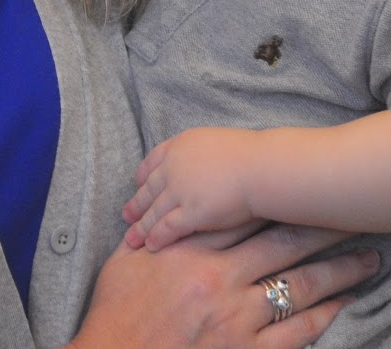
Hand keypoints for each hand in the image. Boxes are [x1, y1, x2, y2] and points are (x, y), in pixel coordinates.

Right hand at [71, 222, 377, 348]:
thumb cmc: (116, 312)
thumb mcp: (128, 261)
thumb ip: (161, 234)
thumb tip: (177, 209)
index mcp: (192, 251)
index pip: (249, 216)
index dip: (284, 199)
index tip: (311, 185)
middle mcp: (219, 279)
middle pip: (284, 244)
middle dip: (323, 227)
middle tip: (357, 212)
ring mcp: (235, 318)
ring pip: (299, 287)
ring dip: (338, 271)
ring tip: (368, 258)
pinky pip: (295, 333)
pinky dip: (324, 317)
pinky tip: (346, 305)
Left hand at [123, 127, 263, 249]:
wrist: (263, 168)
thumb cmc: (252, 156)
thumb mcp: (217, 143)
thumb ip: (201, 155)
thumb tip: (203, 163)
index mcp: (180, 145)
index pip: (152, 161)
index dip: (143, 177)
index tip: (138, 185)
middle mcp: (174, 167)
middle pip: (148, 189)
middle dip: (136, 204)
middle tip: (126, 215)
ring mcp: (180, 190)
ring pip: (153, 211)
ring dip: (140, 227)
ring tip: (132, 239)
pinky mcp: (191, 213)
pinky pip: (167, 228)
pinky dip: (156, 238)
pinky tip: (151, 246)